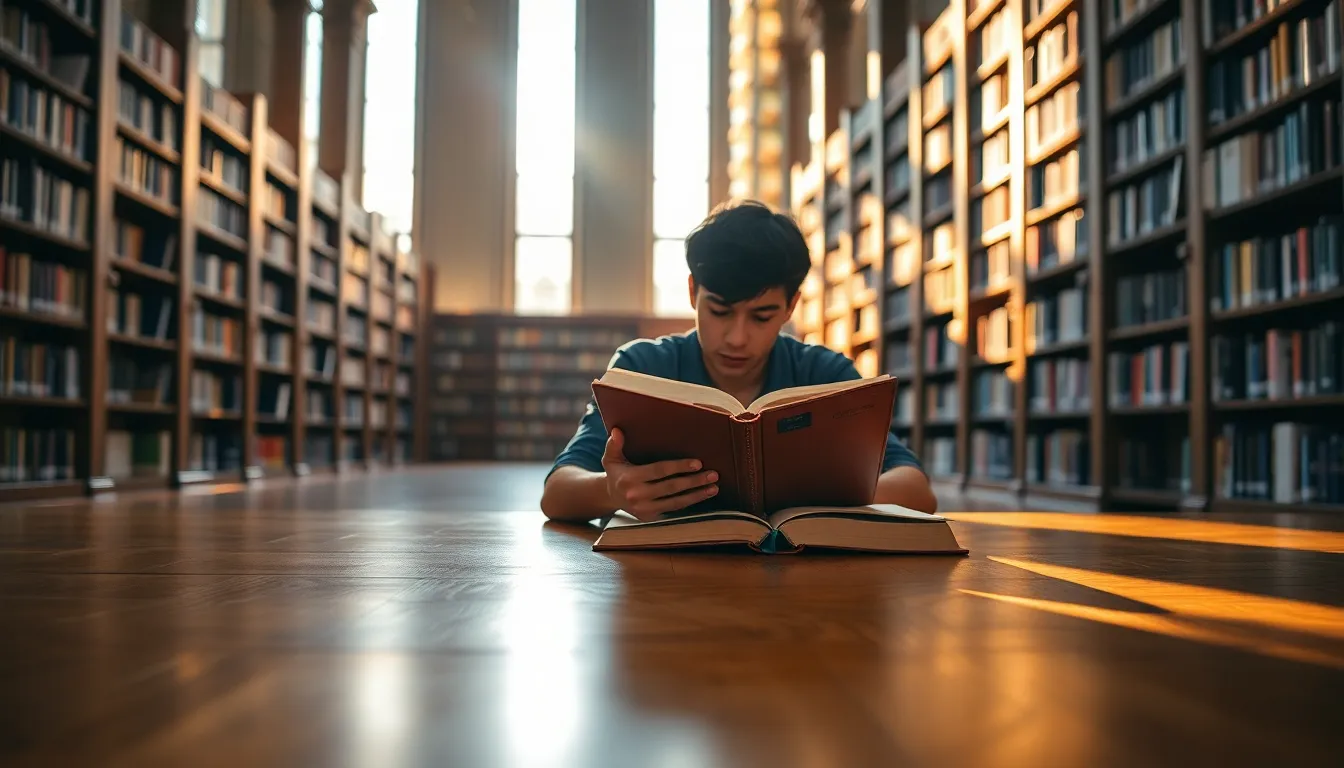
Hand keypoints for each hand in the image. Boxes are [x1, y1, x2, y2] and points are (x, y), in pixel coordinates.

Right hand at [601, 428, 718, 520]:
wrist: (610, 497)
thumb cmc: (616, 472)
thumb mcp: (610, 458)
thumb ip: (614, 445)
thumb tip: (617, 431)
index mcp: (629, 478)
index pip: (659, 471)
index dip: (679, 467)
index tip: (698, 463)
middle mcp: (637, 496)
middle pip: (672, 488)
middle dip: (694, 481)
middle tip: (713, 475)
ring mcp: (645, 509)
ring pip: (676, 502)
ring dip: (697, 495)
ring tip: (713, 488)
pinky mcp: (651, 517)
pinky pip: (674, 510)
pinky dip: (689, 504)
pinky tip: (702, 496)